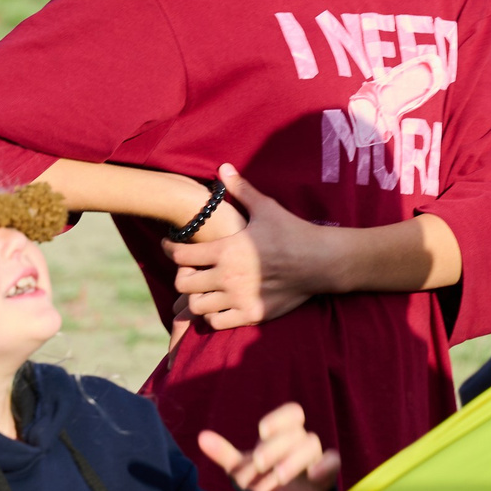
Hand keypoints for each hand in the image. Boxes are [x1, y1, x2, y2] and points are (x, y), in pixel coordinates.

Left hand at [166, 166, 319, 331]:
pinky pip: (216, 323)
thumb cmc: (293, 232)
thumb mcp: (266, 208)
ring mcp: (238, 298)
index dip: (170, 248)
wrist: (321, 262)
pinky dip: (212, 315)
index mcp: (226, 250)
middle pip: (182, 283)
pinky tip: (220, 304)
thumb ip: (241, 190)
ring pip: (196, 306)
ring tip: (203, 288)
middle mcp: (227, 277)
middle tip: (190, 269)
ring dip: (196, 297)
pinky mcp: (250, 315)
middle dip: (182, 275)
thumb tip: (223, 167)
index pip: (181, 254)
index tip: (170, 245)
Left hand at [200, 403, 339, 490]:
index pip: (292, 414)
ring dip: (293, 459)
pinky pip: (333, 462)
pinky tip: (313, 474)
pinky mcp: (325, 477)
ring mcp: (315, 459)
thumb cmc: (262, 483)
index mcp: (284, 436)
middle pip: (296, 432)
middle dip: (275, 447)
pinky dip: (325, 465)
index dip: (279, 419)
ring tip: (277, 476)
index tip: (261, 432)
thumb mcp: (241, 471)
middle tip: (259, 463)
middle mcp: (302, 443)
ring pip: (311, 445)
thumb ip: (224, 454)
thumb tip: (201, 436)